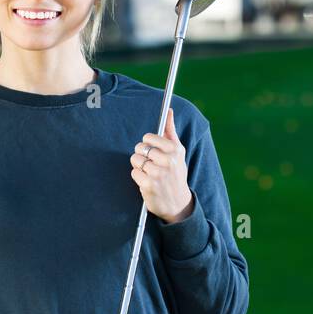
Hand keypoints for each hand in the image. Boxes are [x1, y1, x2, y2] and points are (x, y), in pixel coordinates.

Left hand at [130, 107, 194, 222]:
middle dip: (141, 154)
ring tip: (148, 172)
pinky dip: (137, 176)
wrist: (178, 203)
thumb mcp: (178, 152)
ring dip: (138, 166)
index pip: (149, 137)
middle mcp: (168, 161)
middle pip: (140, 148)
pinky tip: (146, 180)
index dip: (147, 143)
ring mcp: (158, 174)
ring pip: (135, 160)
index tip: (151, 149)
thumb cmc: (176, 174)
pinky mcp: (149, 185)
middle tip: (149, 162)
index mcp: (175, 150)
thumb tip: (168, 110)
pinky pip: (134, 173)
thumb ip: (170, 131)